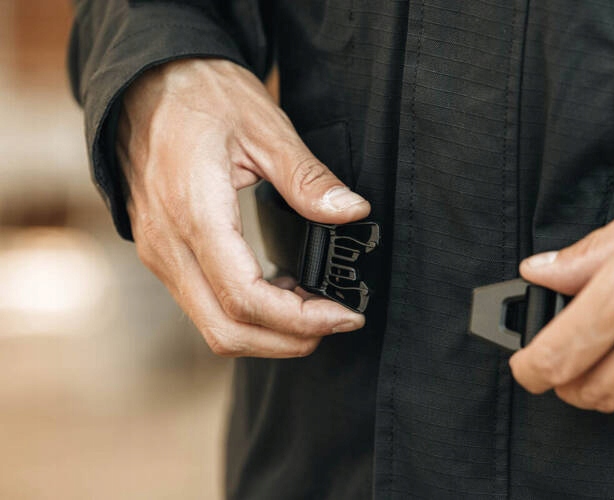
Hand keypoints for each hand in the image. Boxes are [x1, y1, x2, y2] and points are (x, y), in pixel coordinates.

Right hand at [117, 59, 369, 357]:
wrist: (143, 84)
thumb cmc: (200, 96)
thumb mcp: (264, 127)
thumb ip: (307, 179)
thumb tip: (352, 212)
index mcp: (194, 214)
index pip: (246, 298)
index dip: (300, 320)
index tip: (344, 316)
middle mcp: (168, 245)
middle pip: (227, 330)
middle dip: (287, 341)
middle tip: (335, 323)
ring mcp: (159, 253)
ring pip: (213, 324)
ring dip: (267, 333)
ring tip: (315, 310)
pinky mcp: (162, 253)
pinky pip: (203, 304)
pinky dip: (246, 314)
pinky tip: (281, 291)